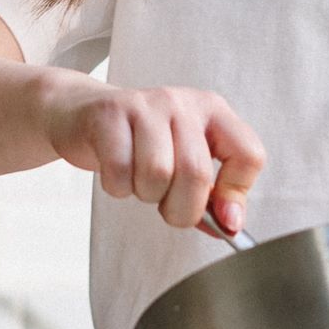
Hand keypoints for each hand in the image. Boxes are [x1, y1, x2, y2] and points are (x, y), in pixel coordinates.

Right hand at [38, 77, 264, 234]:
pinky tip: (117, 173)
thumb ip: (210, 194)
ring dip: (146, 194)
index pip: (248, 154)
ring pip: (157, 173)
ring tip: (139, 181)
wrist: (80, 113)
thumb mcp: (183, 160)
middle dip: (181, 209)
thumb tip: (229, 226)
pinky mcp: (109, 114)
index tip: (223, 217)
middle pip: (196, 173)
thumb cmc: (139, 143)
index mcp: (212, 111)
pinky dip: (118, 187)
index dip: (236, 194)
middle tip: (167, 206)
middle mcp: (182, 103)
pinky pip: (120, 171)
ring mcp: (145, 105)